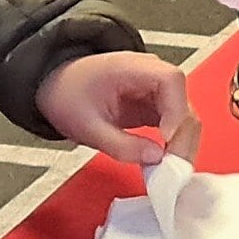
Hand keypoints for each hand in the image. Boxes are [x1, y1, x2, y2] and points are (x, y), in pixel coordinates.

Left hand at [40, 49, 198, 164]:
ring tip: (170, 171)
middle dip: (183, 137)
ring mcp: (153, 91)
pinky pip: (174, 124)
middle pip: (183, 101)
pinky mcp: (153, 106)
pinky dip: (173, 145)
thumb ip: (121, 145)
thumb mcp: (87, 126)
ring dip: (181, 144)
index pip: (171, 80)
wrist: (55, 86)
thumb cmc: (66, 94)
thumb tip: (155, 158)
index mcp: (131, 67)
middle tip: (173, 168)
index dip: (175, 110)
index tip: (167, 139)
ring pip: (183, 116)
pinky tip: (165, 163)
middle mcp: (149, 74)